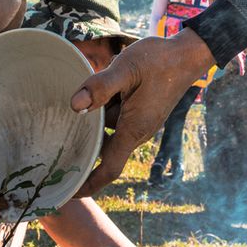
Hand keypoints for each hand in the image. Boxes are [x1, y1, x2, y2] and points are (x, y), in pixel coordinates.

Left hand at [71, 28, 214, 195]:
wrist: (188, 54)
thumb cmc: (159, 60)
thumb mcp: (127, 67)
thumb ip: (101, 86)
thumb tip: (75, 106)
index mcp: (134, 129)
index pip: (108, 169)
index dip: (88, 184)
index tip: (67, 192)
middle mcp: (138, 131)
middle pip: (104, 148)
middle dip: (84, 143)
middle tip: (57, 136)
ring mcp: (142, 121)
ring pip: (110, 128)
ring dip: (97, 117)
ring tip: (80, 97)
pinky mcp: (144, 111)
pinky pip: (119, 117)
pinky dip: (106, 108)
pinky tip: (102, 88)